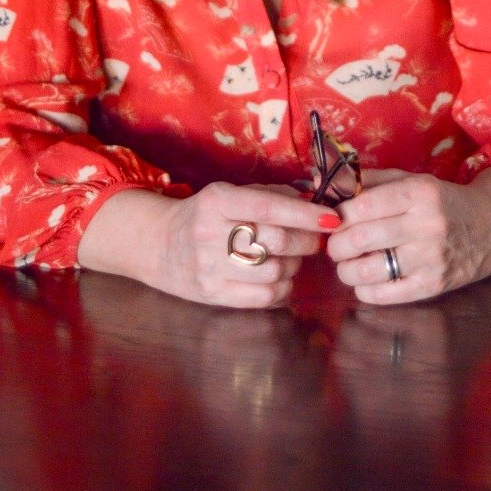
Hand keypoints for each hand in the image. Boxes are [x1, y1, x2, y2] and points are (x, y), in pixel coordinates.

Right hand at [78, 182, 338, 307]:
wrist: (158, 244)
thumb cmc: (205, 215)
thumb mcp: (228, 194)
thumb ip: (269, 195)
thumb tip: (314, 198)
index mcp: (217, 201)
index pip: (269, 208)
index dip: (305, 214)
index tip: (333, 218)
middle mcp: (211, 233)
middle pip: (277, 241)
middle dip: (306, 241)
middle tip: (315, 239)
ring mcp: (210, 267)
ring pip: (275, 271)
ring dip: (294, 266)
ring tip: (289, 258)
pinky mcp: (213, 294)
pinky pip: (264, 296)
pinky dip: (282, 288)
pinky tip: (280, 278)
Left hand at [326, 164, 490, 304]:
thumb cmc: (442, 201)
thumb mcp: (411, 181)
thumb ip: (367, 181)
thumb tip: (320, 183)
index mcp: (418, 193)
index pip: (361, 206)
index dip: (337, 215)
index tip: (332, 219)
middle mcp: (425, 225)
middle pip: (359, 238)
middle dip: (336, 244)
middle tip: (335, 244)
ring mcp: (431, 259)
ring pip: (367, 270)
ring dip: (346, 270)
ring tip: (347, 263)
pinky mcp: (434, 285)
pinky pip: (385, 294)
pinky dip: (365, 290)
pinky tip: (365, 280)